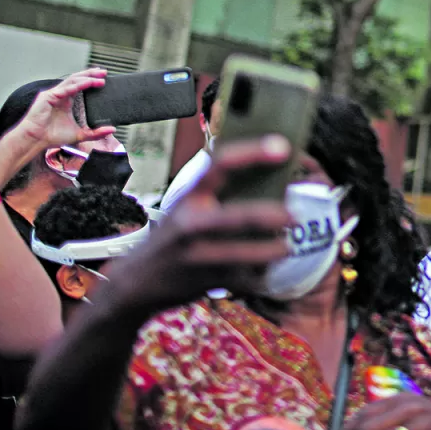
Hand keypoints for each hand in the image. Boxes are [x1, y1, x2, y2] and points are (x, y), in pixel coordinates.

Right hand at [14, 68, 115, 148]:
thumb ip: (96, 133)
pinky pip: (65, 88)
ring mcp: (53, 94)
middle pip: (77, 79)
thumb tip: (113, 129)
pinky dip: (78, 84)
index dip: (91, 80)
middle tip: (104, 72)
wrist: (35, 140)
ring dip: (86, 77)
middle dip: (91, 74)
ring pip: (72, 80)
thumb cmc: (52, 136)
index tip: (104, 79)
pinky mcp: (48, 96)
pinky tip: (88, 82)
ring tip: (99, 76)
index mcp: (66, 101)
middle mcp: (60, 95)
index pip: (80, 86)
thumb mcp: (80, 134)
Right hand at [100, 137, 293, 318]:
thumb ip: (216, 193)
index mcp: (190, 197)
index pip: (220, 164)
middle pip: (238, 216)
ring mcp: (197, 255)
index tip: (282, 147)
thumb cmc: (173, 236)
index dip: (252, 153)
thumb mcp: (186, 207)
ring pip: (245, 254)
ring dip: (272, 251)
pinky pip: (243, 278)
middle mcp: (191, 224)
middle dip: (269, 216)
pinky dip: (259, 276)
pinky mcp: (204, 282)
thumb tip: (269, 176)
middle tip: (293, 215)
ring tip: (286, 247)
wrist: (136, 282)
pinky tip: (265, 272)